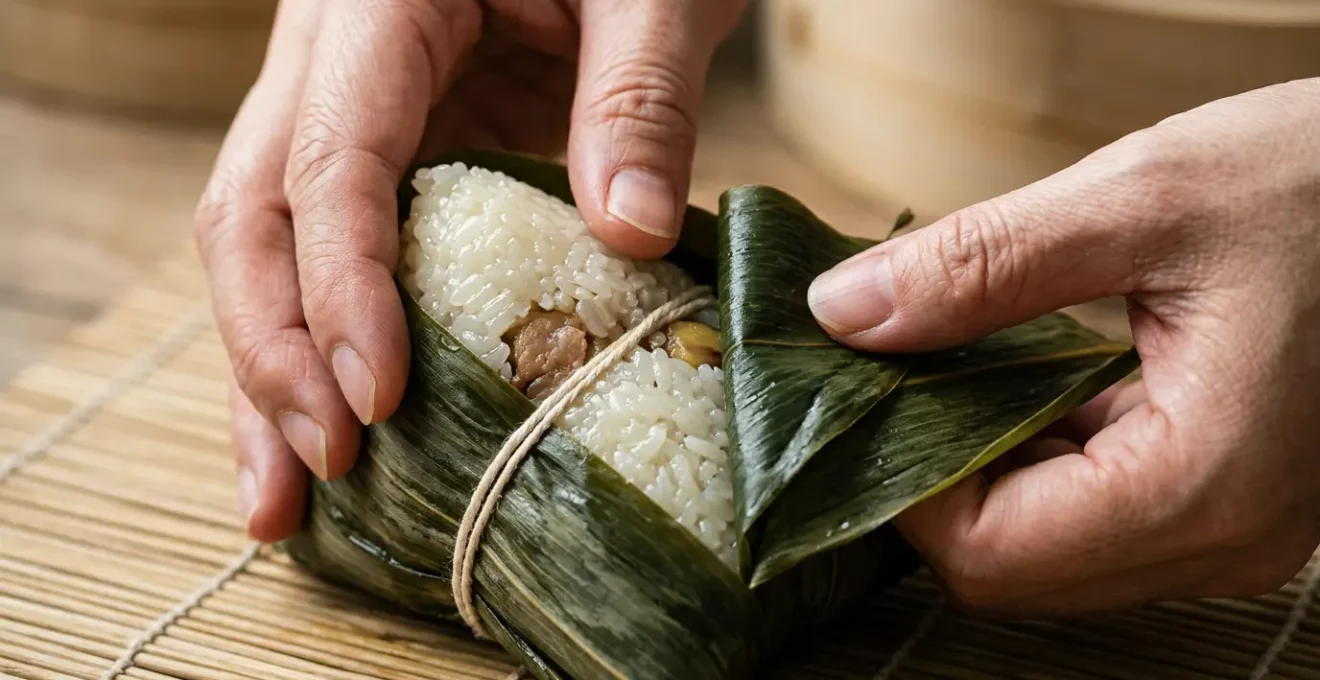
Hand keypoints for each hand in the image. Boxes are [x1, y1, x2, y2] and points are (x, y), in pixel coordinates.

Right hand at [194, 0, 746, 540]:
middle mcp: (331, 57)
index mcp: (379, 2)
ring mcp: (346, 106)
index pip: (329, 160)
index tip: (378, 401)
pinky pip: (329, 249)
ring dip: (269, 372)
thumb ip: (639, 99)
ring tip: (283, 500)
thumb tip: (630, 235)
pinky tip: (333, 428)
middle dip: (274, 352)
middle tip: (321, 470)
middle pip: (253, 214)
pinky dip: (324, 340)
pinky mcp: (388, 149)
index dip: (342, 288)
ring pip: (267, 245)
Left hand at [808, 78, 1319, 612]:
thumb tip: (844, 314)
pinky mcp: (1223, 494)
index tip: (864, 387)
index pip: (991, 553)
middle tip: (889, 372)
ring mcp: (1228, 525)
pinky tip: (1012, 375)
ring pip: (1045, 546)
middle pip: (1010, 567)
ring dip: (978, 466)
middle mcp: (1223, 536)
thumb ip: (983, 268)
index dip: (903, 483)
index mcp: (1206, 483)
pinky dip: (1030, 453)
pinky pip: (1091, 509)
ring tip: (945, 365)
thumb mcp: (1139, 200)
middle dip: (931, 477)